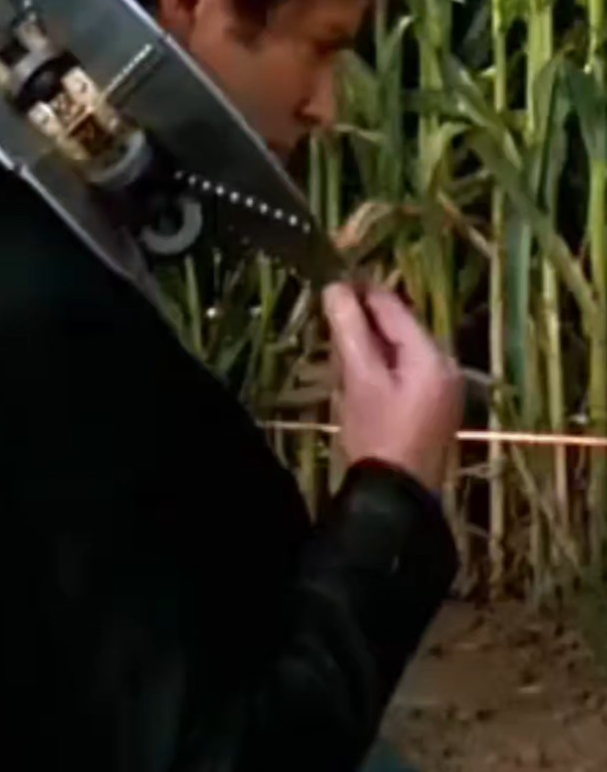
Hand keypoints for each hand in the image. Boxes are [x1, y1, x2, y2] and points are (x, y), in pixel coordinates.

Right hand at [323, 282, 463, 492]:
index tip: (329, 278)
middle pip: (400, 327)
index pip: (394, 308)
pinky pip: (405, 369)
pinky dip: (380, 363)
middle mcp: (444, 366)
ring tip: (335, 340)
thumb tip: (335, 287)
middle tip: (326, 312)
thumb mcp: (358, 378)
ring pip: (401, 348)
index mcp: (431, 356)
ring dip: (369, 341)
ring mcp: (441, 388)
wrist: (397, 493)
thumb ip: (349, 330)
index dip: (361, 291)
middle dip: (364, 318)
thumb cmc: (377, 432)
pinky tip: (355, 370)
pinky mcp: (432, 406)